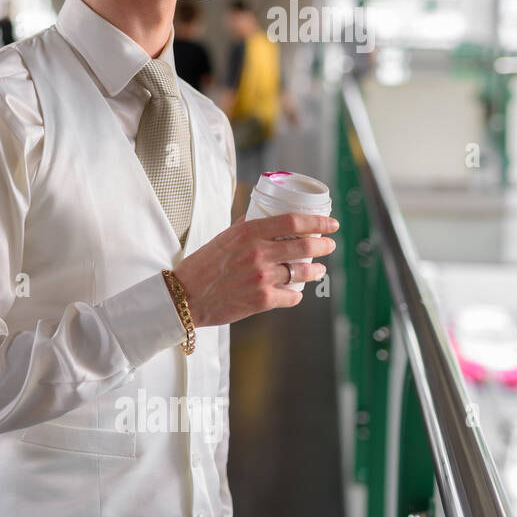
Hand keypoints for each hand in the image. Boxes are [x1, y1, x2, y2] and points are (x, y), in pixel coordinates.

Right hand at [171, 212, 338, 327]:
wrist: (186, 297)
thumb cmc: (202, 267)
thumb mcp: (222, 239)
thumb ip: (245, 228)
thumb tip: (263, 216)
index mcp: (247, 233)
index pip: (292, 222)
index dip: (317, 222)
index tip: (331, 223)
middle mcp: (257, 253)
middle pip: (305, 246)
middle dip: (323, 245)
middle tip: (329, 245)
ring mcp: (262, 278)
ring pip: (303, 272)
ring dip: (315, 271)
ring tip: (317, 270)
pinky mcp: (262, 300)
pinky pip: (292, 296)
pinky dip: (295, 294)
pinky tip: (293, 292)